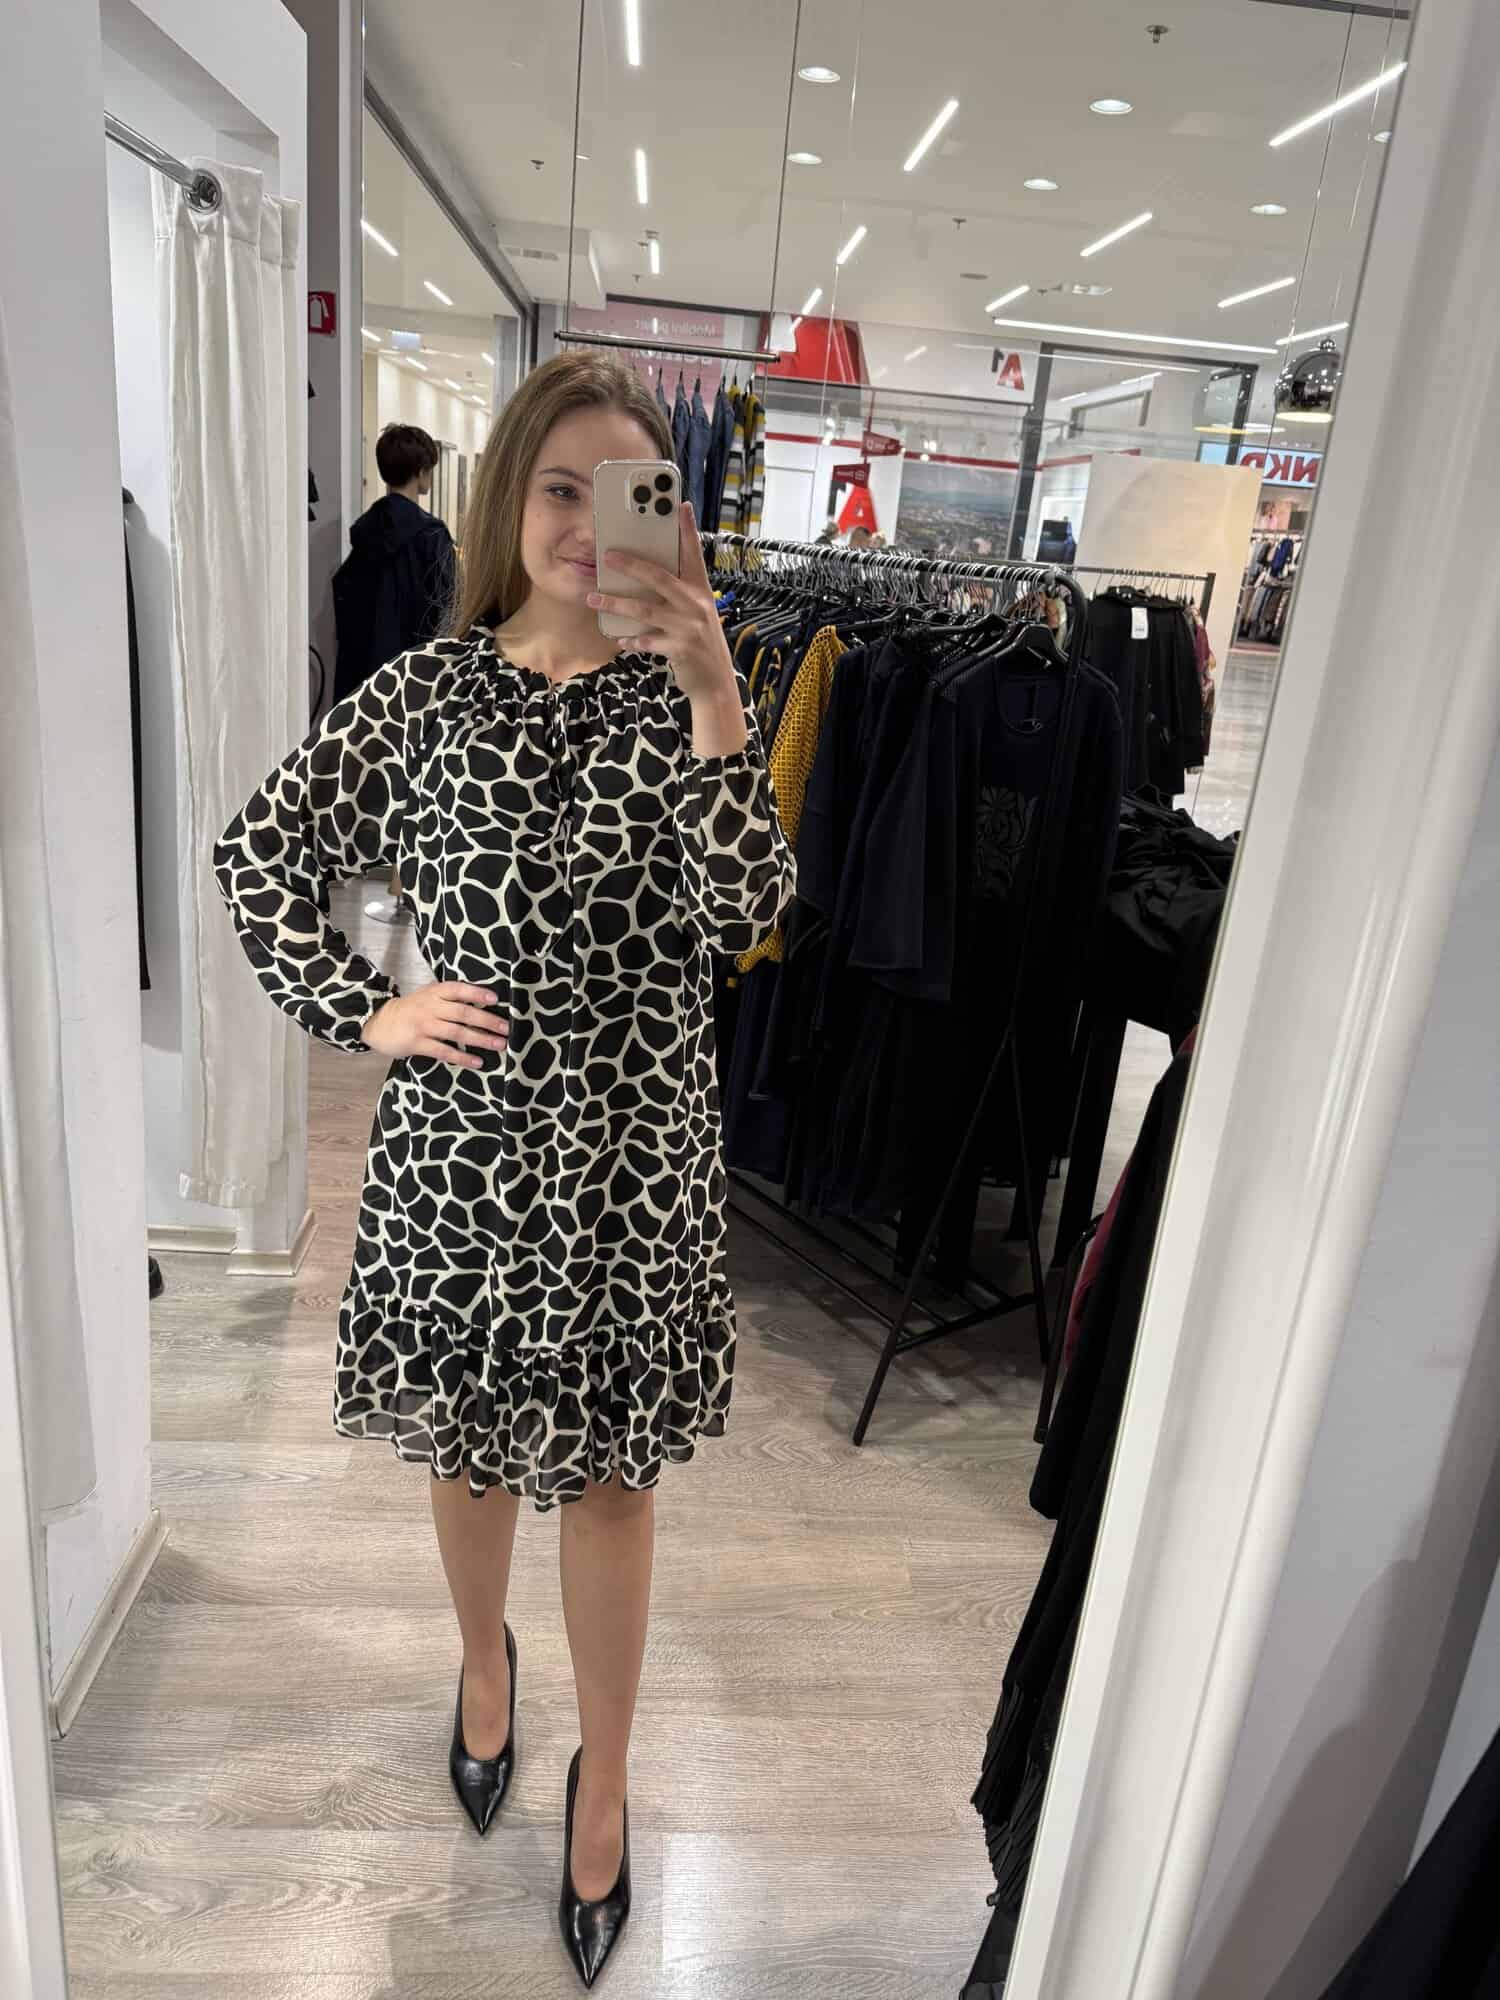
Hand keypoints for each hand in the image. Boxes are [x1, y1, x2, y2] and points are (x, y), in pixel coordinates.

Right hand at [363, 983, 508, 1070]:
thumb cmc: (411, 1009)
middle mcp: (431, 1007)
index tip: (495, 999)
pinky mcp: (418, 1044)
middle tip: (505, 1028)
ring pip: (457, 1032)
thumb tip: (481, 1003)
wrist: (379, 1021)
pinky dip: (462, 1057)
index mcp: (435, 992)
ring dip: (481, 1039)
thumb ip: (449, 998)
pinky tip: (477, 1062)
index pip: (458, 990)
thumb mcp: (427, 996)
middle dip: (487, 1020)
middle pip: (463, 1013)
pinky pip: (444, 1051)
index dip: (477, 993)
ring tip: (499, 1045)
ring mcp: (424, 1025)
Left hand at [587, 501, 737, 702]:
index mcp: (701, 590)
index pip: (693, 554)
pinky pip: (647, 641)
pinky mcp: (679, 649)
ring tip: (594, 598)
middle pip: (659, 577)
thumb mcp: (698, 612)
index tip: (680, 505)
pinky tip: (621, 639)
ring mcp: (688, 627)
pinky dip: (632, 640)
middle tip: (607, 556)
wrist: (715, 681)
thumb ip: (679, 593)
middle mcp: (695, 604)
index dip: (688, 529)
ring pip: (645, 610)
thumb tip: (647, 575)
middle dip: (632, 565)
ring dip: (616, 603)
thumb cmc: (700, 642)